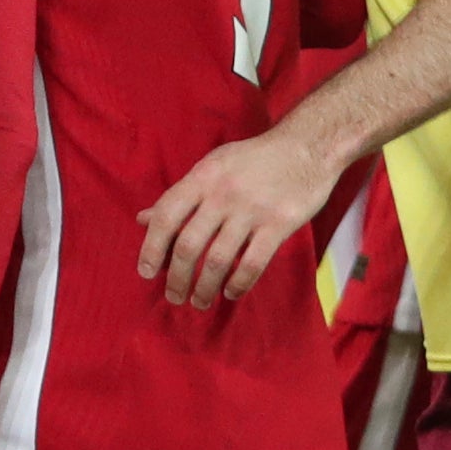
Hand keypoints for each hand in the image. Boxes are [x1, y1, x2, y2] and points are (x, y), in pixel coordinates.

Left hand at [136, 125, 332, 305]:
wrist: (307, 147)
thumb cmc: (253, 160)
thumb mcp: (212, 166)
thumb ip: (181, 195)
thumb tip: (143, 219)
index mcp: (202, 177)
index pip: (166, 215)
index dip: (151, 247)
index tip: (147, 273)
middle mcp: (223, 194)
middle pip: (189, 245)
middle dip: (176, 278)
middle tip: (174, 296)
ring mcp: (252, 209)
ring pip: (218, 259)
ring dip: (204, 288)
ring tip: (199, 302)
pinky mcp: (280, 223)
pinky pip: (252, 263)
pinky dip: (238, 283)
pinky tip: (230, 292)